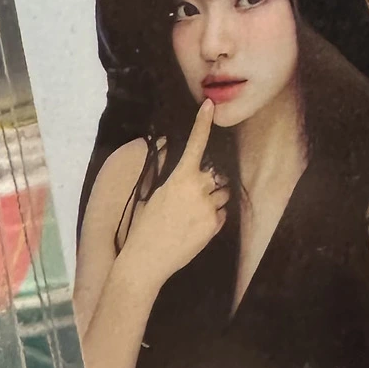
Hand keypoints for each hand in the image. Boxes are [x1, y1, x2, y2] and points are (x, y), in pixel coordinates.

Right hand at [120, 102, 227, 290]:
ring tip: (191, 217)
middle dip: (210, 182)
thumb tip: (183, 171)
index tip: (209, 105)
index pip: (195, 144)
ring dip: (213, 200)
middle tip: (193, 198)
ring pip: (222, 195)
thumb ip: (174, 181)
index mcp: (180, 177)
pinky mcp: (214, 225)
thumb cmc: (145, 228)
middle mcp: (198, 188)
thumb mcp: (156, 196)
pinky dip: (213, 218)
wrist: (146, 262)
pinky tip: (194, 229)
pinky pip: (222, 215)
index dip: (203, 123)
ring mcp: (208, 207)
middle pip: (216, 174)